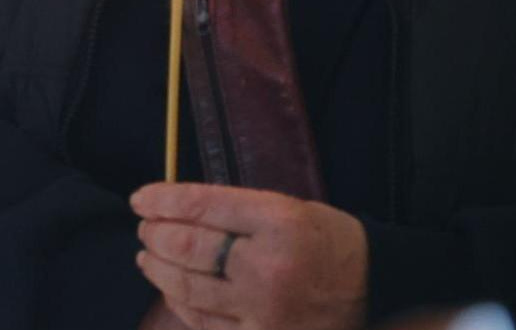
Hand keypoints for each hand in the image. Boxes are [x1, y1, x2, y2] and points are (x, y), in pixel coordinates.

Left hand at [132, 183, 367, 329]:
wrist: (376, 289)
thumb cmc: (326, 242)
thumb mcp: (289, 209)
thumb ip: (234, 209)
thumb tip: (174, 209)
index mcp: (278, 221)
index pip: (201, 205)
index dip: (162, 201)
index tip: (139, 199)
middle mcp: (268, 265)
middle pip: (187, 247)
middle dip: (155, 235)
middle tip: (145, 228)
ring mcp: (264, 308)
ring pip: (187, 286)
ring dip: (157, 267)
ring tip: (147, 255)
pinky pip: (203, 321)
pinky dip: (179, 302)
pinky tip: (171, 289)